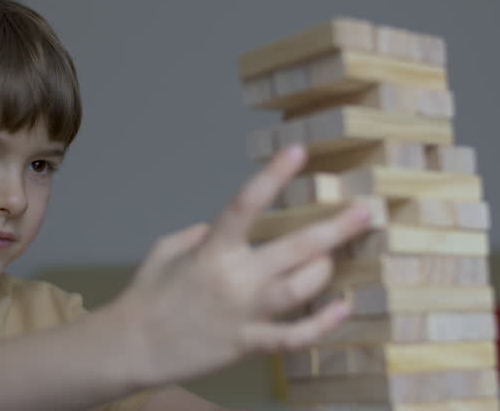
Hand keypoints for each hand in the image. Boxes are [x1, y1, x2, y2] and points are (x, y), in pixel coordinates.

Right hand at [113, 145, 371, 386]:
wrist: (133, 347)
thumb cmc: (146, 296)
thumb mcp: (165, 250)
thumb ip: (198, 234)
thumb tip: (221, 228)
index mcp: (211, 250)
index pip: (246, 204)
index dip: (273, 175)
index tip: (297, 152)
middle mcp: (235, 278)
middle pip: (296, 247)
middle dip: (336, 227)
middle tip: (365, 212)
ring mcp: (245, 313)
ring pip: (303, 287)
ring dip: (325, 269)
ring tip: (335, 257)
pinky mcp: (249, 343)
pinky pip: (294, 335)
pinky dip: (322, 324)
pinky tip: (343, 309)